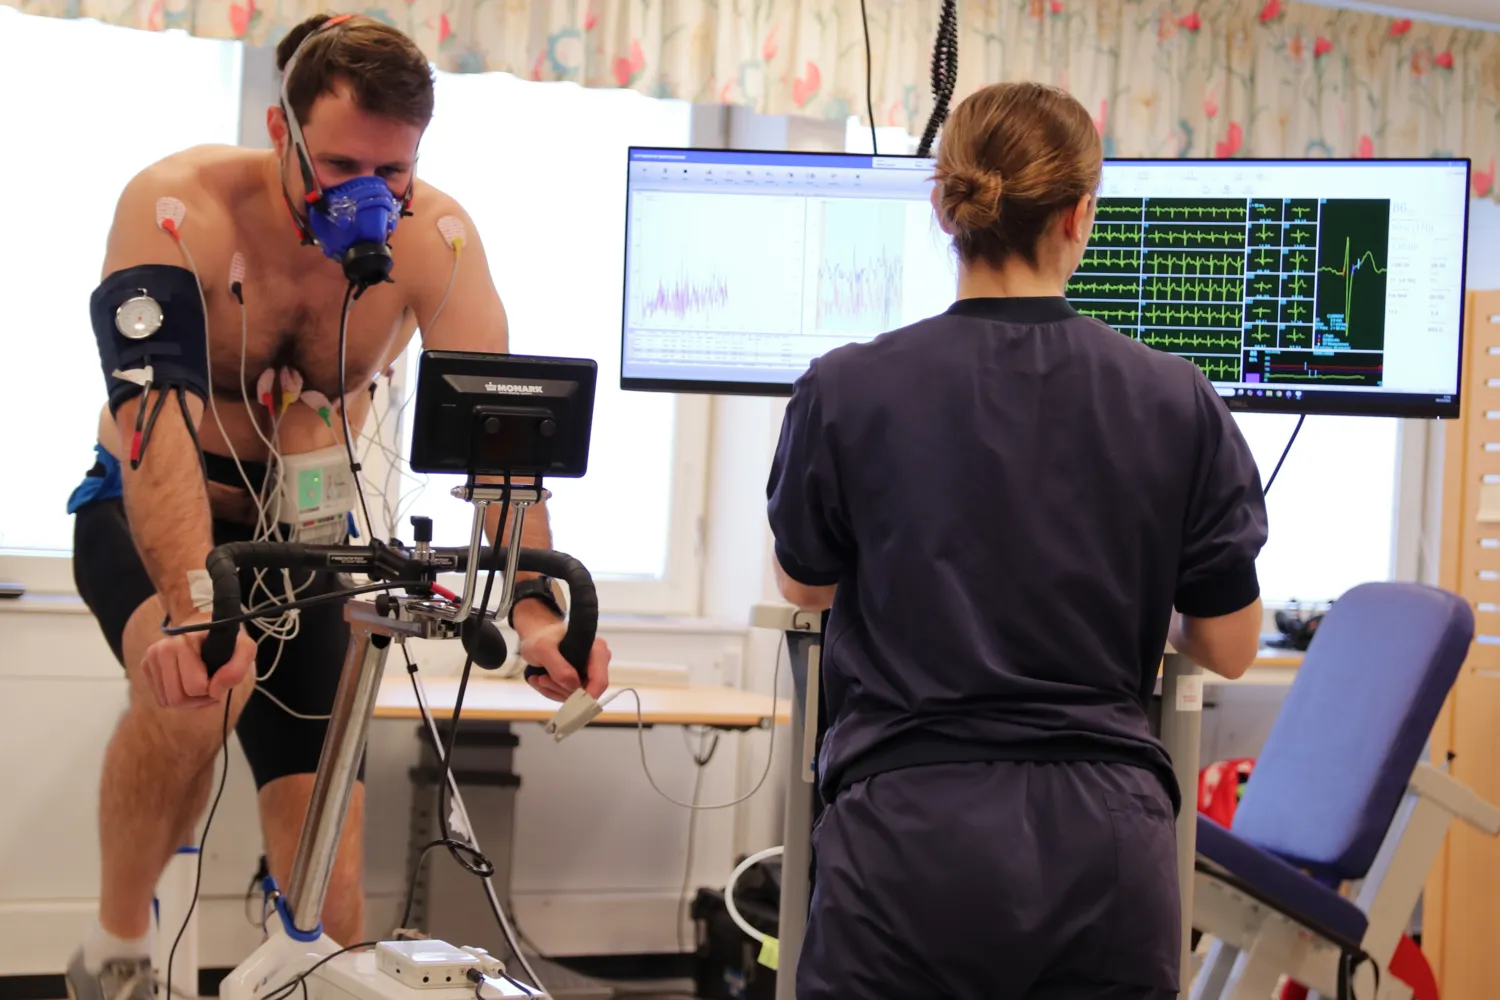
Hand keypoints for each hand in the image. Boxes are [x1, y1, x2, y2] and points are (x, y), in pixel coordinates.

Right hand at [141, 614, 255, 709]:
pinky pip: (161, 698)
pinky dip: (177, 698)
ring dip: (188, 702)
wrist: (205, 625)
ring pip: (167, 702)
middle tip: (212, 688)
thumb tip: (214, 690)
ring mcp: (150, 658)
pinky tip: (189, 686)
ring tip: (202, 688)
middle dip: (199, 700)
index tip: (220, 678)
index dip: (212, 690)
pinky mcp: (146, 666)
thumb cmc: (225, 638)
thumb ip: (237, 669)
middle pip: (177, 699)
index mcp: (182, 643)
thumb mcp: (244, 648)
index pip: (195, 687)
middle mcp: (161, 649)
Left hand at [517, 617, 610, 701]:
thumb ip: (557, 666)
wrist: (537, 637)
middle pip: (586, 691)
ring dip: (554, 690)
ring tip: (539, 677)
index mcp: (597, 650)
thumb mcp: (543, 648)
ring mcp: (590, 674)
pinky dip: (553, 691)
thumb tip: (573, 685)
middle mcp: (598, 663)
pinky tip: (541, 679)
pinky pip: (568, 696)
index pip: (600, 681)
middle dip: (562, 689)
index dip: (587, 696)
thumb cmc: (541, 638)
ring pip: (575, 696)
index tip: (569, 703)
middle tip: (542, 679)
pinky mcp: (580, 681)